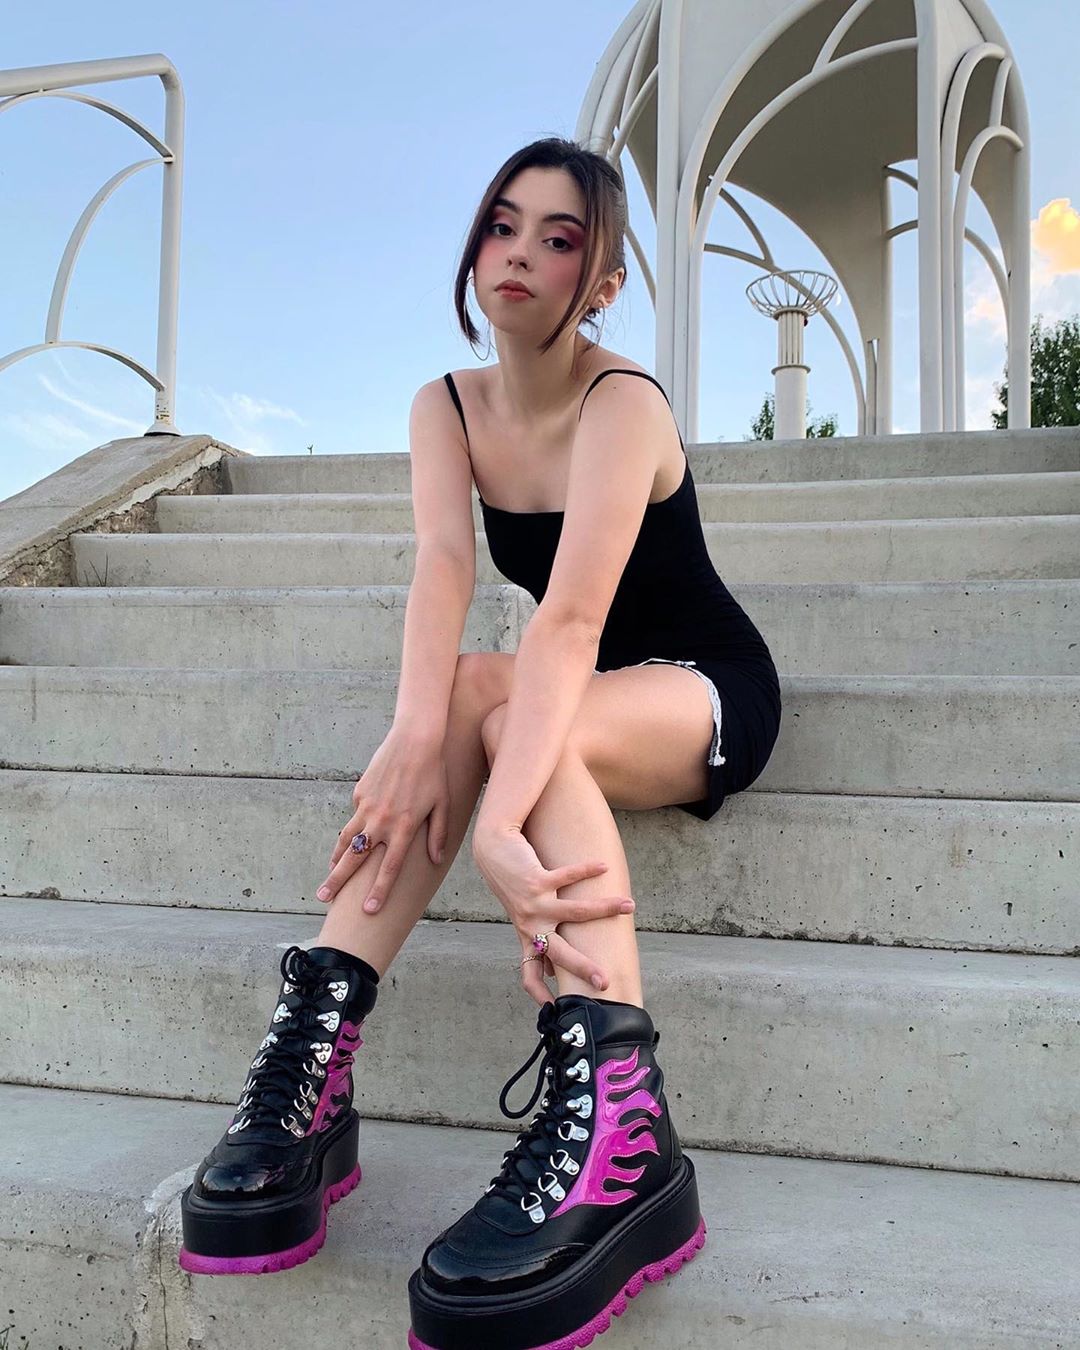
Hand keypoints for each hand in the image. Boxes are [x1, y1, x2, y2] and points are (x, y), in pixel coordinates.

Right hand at [316, 728, 448, 910]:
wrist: (415, 740)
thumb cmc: (434, 773)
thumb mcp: (443, 805)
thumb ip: (437, 834)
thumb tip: (435, 861)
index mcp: (404, 827)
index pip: (389, 867)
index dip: (379, 891)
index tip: (368, 910)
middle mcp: (382, 820)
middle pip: (356, 858)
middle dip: (338, 881)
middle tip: (324, 899)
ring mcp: (368, 807)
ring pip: (347, 839)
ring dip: (336, 860)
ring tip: (327, 878)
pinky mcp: (360, 793)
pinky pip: (355, 816)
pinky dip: (352, 830)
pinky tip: (352, 840)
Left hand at [471, 824, 635, 1006]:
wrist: (491, 850)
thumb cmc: (511, 884)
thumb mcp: (522, 917)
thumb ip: (537, 941)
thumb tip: (554, 973)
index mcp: (527, 935)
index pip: (530, 973)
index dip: (540, 995)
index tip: (557, 1010)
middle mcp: (530, 924)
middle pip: (559, 954)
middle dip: (583, 969)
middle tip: (605, 982)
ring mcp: (533, 903)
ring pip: (575, 912)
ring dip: (604, 909)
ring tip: (629, 906)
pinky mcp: (536, 880)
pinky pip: (567, 876)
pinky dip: (587, 870)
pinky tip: (603, 867)